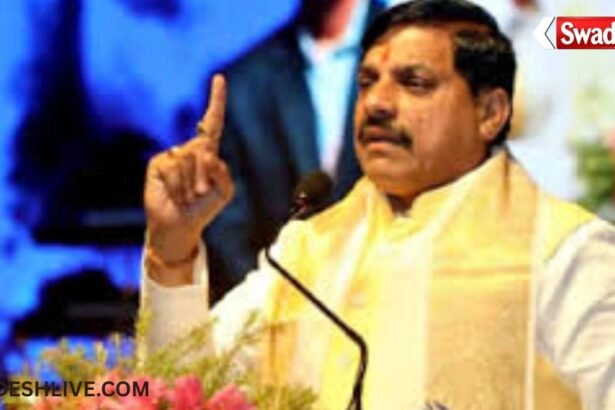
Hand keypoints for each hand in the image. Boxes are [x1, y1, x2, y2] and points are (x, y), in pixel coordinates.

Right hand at [144, 74, 233, 265]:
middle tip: (200, 193)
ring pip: (188, 160)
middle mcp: (189, 149)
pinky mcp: (157, 163)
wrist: (180, 225)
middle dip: (205, 175)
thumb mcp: (224, 191)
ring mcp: (172, 155)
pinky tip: (175, 195)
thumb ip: (221, 171)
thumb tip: (204, 154)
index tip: (219, 78)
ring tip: (187, 196)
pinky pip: (173, 167)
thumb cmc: (204, 208)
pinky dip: (178, 185)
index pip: (212, 122)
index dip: (216, 100)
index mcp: (208, 152)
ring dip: (191, 184)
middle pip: (203, 149)